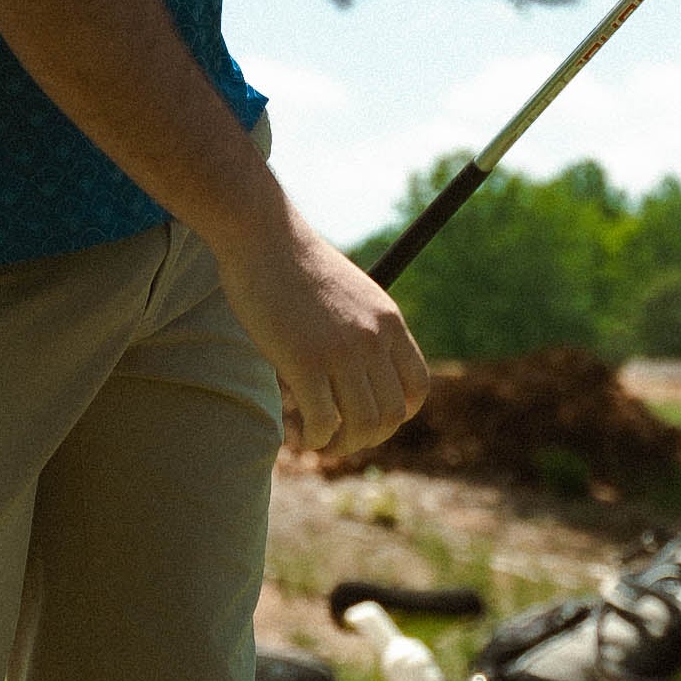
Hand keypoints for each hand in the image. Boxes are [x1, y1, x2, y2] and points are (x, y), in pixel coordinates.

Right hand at [208, 197, 430, 460]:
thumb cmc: (295, 263)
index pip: (416, 386)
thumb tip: (356, 368)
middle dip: (368, 437)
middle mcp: (373, 338)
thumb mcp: (350, 292)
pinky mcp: (306, 361)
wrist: (263, 235)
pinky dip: (316, 438)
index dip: (399, 414)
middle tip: (342, 439)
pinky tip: (303, 435)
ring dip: (342, 444)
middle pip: (391, 414)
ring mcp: (342, 351)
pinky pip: (323, 421)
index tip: (373, 420)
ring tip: (322, 442)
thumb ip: (361, 327)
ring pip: (362, 424)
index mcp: (388, 321)